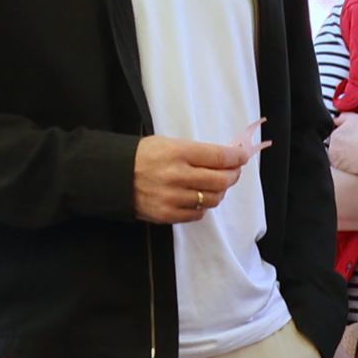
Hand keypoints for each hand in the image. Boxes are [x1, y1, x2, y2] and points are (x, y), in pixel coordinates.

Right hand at [133, 133, 254, 225]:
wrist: (114, 176)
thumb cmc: (144, 156)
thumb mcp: (169, 143)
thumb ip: (198, 152)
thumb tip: (227, 158)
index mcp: (178, 152)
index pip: (219, 156)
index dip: (236, 157)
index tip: (243, 156)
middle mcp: (177, 176)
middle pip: (221, 180)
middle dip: (233, 175)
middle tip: (233, 171)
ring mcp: (172, 198)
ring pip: (213, 199)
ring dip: (219, 192)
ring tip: (215, 185)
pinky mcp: (167, 215)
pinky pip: (198, 214)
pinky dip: (203, 206)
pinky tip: (197, 197)